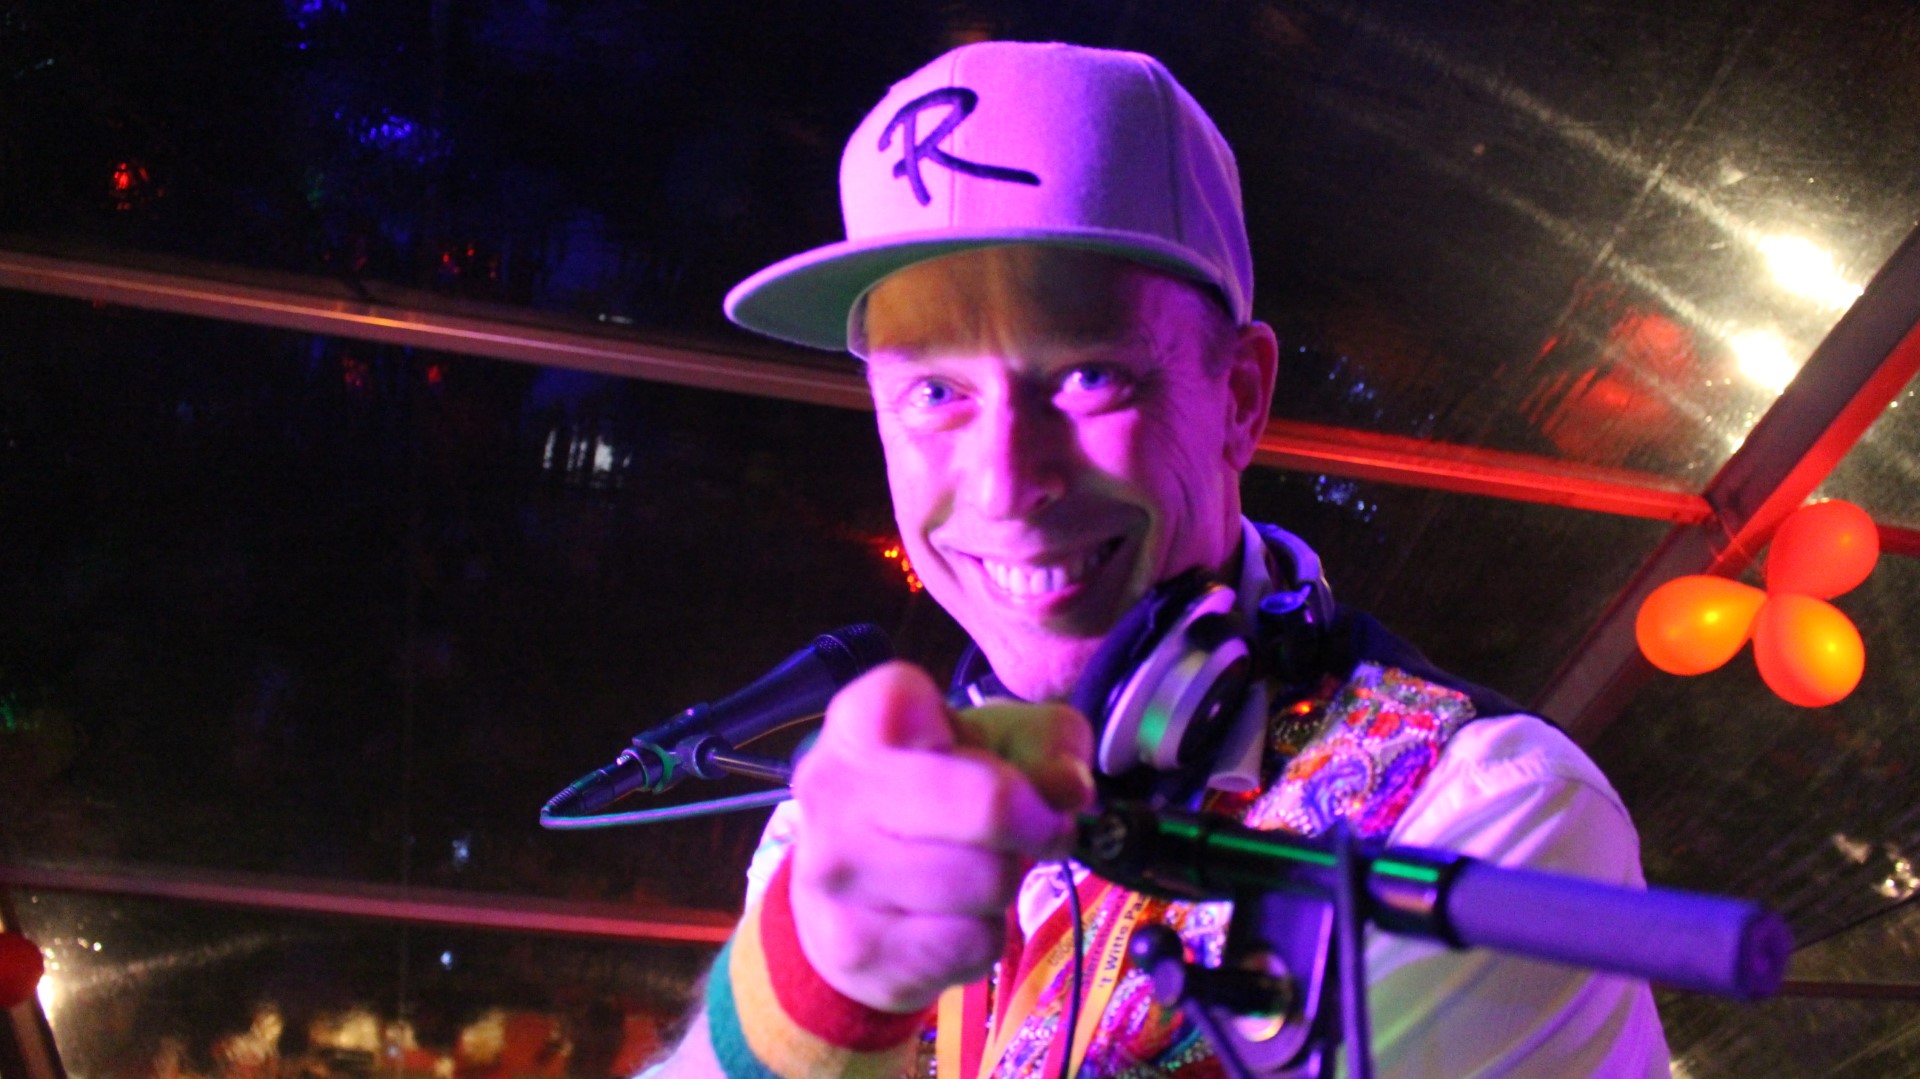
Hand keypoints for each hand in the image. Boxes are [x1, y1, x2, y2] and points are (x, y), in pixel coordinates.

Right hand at [788, 661, 1094, 1012]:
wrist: (841, 901)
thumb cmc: (929, 799)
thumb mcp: (993, 746)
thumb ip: (1045, 747)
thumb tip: (1071, 789)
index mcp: (857, 726)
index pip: (903, 699)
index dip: (984, 737)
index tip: (999, 764)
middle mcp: (832, 794)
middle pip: (987, 805)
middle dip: (1033, 822)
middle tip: (1038, 830)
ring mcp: (835, 877)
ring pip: (988, 881)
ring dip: (1006, 882)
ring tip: (978, 873)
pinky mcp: (856, 949)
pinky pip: (973, 943)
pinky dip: (985, 937)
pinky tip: (953, 920)